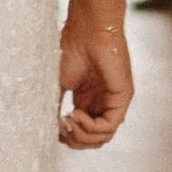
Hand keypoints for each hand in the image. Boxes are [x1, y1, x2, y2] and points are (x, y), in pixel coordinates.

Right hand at [57, 15, 132, 147]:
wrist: (86, 30)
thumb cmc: (71, 49)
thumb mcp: (58, 85)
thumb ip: (55, 108)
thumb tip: (49, 130)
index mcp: (88, 101)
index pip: (83, 133)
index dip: (68, 136)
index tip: (54, 126)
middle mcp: (102, 104)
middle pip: (93, 140)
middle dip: (75, 140)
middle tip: (61, 129)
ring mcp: (113, 102)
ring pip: (102, 137)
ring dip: (82, 135)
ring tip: (68, 120)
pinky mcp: (122, 98)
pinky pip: (109, 126)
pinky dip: (91, 127)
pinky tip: (76, 115)